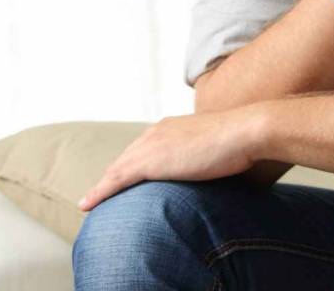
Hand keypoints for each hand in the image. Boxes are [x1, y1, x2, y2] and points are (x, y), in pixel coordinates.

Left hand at [77, 108, 266, 211]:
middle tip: (99, 194)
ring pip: (116, 170)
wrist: (246, 131)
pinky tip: (87, 204)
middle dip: (111, 176)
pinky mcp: (150, 162)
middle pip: (125, 158)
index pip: (143, 149)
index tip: (122, 179)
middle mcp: (156, 132)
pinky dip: (99, 193)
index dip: (129, 165)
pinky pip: (116, 180)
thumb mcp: (219, 147)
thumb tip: (215, 169)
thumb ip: (208, 155)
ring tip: (89, 202)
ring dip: (101, 187)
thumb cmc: (244, 140)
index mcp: (170, 127)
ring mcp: (151, 145)